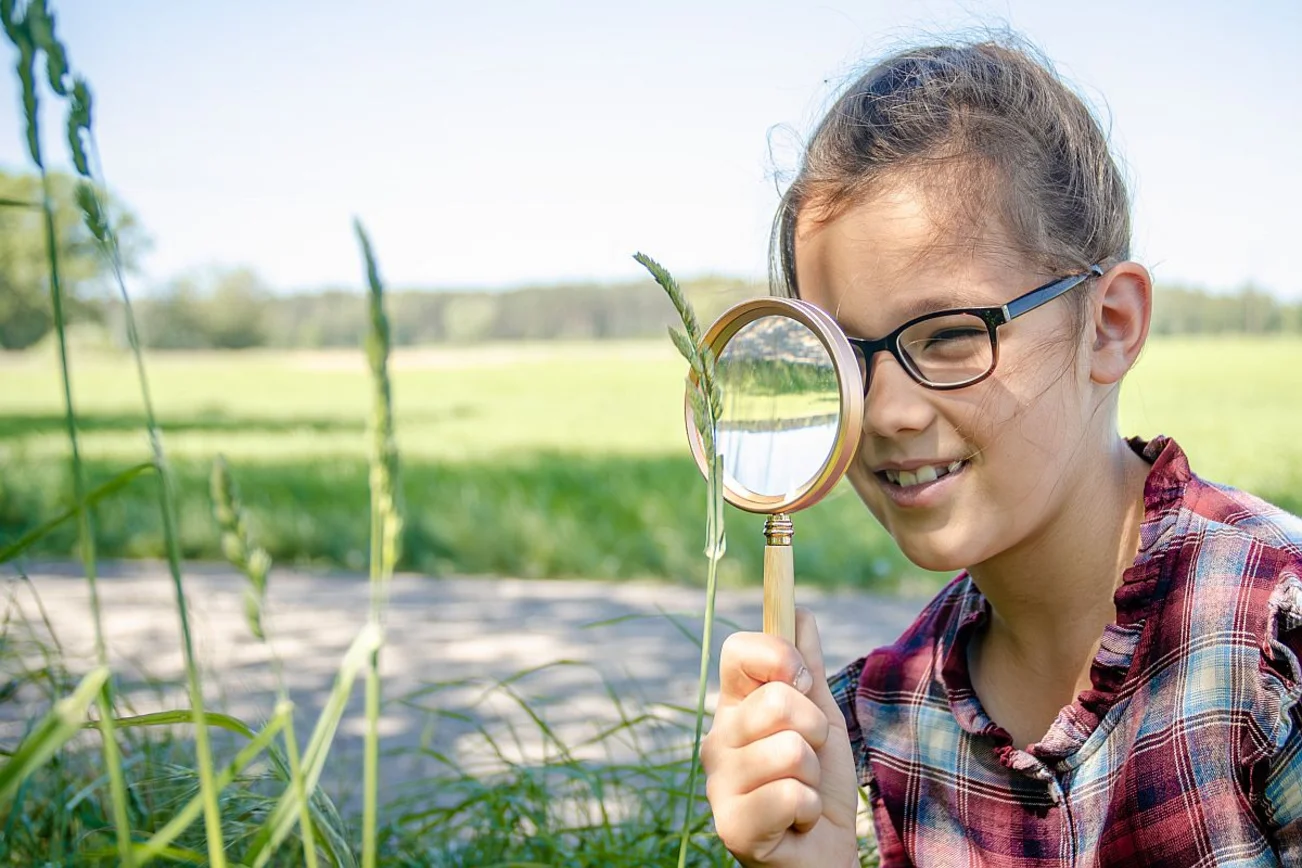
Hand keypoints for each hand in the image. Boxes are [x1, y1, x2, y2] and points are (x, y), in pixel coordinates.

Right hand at [702, 608, 860, 866]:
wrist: (825, 852)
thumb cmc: (819, 784)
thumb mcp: (820, 717)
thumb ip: (807, 667)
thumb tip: (798, 611)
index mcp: (733, 706)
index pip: (739, 650)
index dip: (780, 657)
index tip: (802, 683)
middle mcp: (717, 739)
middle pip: (777, 700)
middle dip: (815, 731)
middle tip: (810, 758)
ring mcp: (719, 784)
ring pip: (790, 750)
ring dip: (814, 776)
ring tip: (801, 793)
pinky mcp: (732, 826)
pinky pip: (791, 794)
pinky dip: (808, 809)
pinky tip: (795, 822)